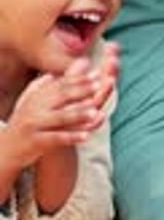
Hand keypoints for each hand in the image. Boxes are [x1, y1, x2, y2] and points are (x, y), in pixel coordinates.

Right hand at [2, 45, 118, 170]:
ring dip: (79, 114)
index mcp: (37, 97)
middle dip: (81, 90)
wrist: (6, 149)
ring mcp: (34, 124)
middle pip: (61, 96)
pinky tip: (86, 136)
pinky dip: (71, 137)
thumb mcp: (33, 102)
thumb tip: (59, 70)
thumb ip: (47, 85)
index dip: (79, 79)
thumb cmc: (26, 122)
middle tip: (99, 86)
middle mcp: (34, 108)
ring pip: (60, 117)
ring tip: (96, 112)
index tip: (96, 74)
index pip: (60, 84)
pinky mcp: (35, 142)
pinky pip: (56, 138)